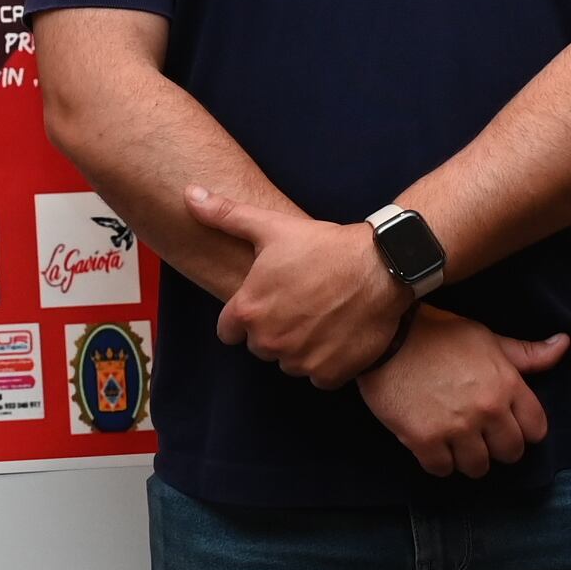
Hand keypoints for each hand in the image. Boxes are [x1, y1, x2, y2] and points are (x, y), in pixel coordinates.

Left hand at [185, 184, 411, 383]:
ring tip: (321, 315)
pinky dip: (326, 361)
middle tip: (298, 303)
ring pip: (289, 361)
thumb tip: (190, 193)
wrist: (380, 266)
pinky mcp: (330, 374)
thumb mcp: (270, 226)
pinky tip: (338, 333)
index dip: (245, 315)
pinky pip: (318, 376)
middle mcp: (270, 342)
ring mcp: (301, 361)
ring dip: (299, 347)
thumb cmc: (323, 246)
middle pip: (260, 346)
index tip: (266, 301)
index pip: (229, 331)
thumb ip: (224, 215)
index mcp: (248, 311)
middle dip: (273, 330)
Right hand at [356, 310, 562, 477]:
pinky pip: (442, 470)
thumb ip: (527, 353)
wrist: (388, 337)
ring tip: (455, 442)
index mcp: (508, 385)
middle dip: (497, 447)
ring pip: (477, 468)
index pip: (536, 429)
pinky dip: (438, 462)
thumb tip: (564, 345)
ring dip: (468, 458)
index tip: (506, 424)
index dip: (522, 429)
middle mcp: (488, 410)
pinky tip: (432, 445)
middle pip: (510, 454)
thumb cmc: (439, 335)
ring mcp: (456, 428)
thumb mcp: (487, 338)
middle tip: (480, 435)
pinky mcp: (424, 440)